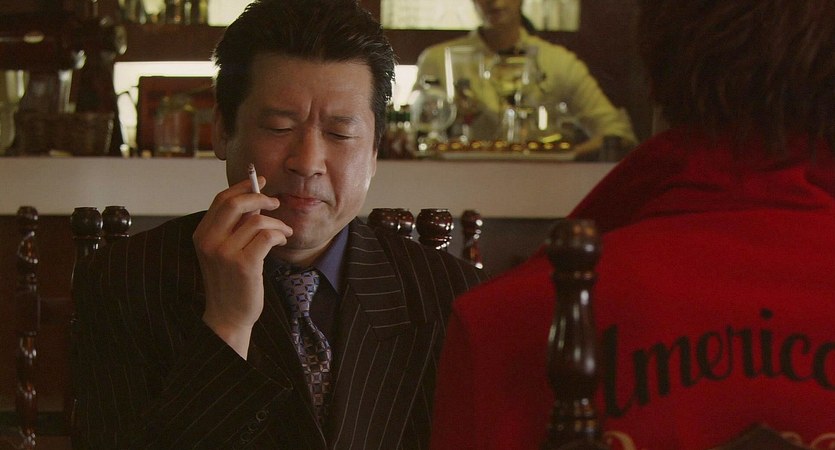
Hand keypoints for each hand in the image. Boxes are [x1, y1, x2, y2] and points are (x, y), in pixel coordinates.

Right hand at [193, 176, 289, 358]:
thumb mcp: (224, 251)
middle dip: (260, 197)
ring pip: (257, 220)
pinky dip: (279, 235)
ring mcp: (225, 253)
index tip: (260, 181)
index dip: (243, 187)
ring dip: (276, 223)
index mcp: (202, 235)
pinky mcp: (243, 265)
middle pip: (235, 203)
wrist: (229, 316)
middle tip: (275, 202)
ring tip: (284, 232)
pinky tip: (281, 241)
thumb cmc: (232, 282)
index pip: (221, 199)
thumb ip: (233, 227)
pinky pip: (267, 236)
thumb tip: (255, 199)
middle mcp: (209, 242)